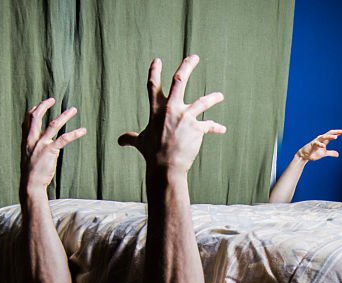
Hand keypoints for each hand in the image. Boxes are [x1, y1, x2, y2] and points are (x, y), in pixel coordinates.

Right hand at [20, 98, 86, 203]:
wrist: (31, 184)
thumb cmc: (32, 173)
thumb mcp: (29, 156)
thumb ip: (34, 146)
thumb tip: (43, 142)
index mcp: (26, 140)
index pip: (27, 120)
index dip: (34, 110)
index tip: (40, 105)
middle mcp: (32, 140)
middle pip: (36, 117)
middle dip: (44, 106)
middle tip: (53, 99)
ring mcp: (41, 145)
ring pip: (53, 125)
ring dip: (64, 116)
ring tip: (73, 110)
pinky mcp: (50, 151)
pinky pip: (64, 139)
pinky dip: (75, 133)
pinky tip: (83, 131)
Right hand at [118, 55, 225, 173]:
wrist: (166, 167)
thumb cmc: (151, 155)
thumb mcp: (140, 143)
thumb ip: (131, 138)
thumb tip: (120, 141)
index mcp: (156, 110)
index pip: (153, 86)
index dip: (154, 72)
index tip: (157, 60)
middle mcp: (171, 109)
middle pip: (180, 80)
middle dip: (187, 66)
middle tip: (194, 57)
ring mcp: (185, 117)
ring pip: (203, 101)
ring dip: (213, 98)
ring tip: (220, 96)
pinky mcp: (197, 128)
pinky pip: (209, 125)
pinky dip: (215, 127)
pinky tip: (222, 129)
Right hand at [296, 129, 341, 160]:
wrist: (304, 156)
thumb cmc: (314, 153)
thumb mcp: (324, 154)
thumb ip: (331, 153)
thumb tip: (338, 154)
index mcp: (325, 140)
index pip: (333, 134)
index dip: (340, 133)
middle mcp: (321, 138)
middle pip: (330, 133)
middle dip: (337, 132)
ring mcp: (317, 141)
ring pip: (324, 137)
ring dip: (330, 137)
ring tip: (336, 137)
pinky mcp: (312, 145)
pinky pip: (316, 144)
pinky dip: (320, 145)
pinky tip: (323, 146)